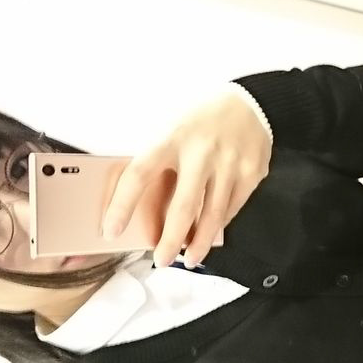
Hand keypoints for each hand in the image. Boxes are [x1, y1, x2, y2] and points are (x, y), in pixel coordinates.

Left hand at [102, 85, 271, 266]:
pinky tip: (210, 233)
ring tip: (189, 259)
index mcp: (172, 137)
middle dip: (170, 241)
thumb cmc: (202, 120)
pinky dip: (218, 225)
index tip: (111, 230)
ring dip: (198, 243)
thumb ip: (159, 162)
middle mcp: (202, 152)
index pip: (139, 174)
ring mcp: (230, 164)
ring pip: (212, 216)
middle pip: (183, 207)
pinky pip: (232, 209)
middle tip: (161, 260)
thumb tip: (141, 207)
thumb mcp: (173, 129)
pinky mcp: (252, 173)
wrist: (251, 103)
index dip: (122, 205)